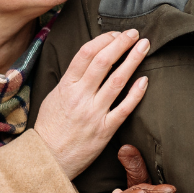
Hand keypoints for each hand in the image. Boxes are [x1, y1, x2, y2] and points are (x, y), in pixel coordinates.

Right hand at [35, 30, 149, 179]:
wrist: (48, 159)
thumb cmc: (50, 127)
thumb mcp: (54, 96)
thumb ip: (72, 79)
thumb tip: (91, 61)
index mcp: (66, 86)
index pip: (87, 53)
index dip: (104, 39)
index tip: (116, 33)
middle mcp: (80, 97)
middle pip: (104, 62)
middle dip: (122, 43)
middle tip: (135, 33)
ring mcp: (94, 114)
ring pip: (117, 81)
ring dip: (133, 60)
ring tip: (144, 46)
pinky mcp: (105, 130)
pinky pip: (125, 108)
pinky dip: (136, 93)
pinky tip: (145, 79)